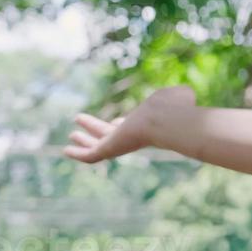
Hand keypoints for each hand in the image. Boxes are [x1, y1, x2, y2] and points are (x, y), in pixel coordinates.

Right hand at [62, 85, 196, 163]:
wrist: (167, 120)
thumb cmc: (175, 108)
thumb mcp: (178, 95)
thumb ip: (180, 95)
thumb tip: (186, 94)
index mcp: (144, 124)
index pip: (129, 126)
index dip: (121, 124)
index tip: (116, 122)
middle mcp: (131, 135)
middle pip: (110, 135)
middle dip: (97, 130)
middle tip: (83, 126)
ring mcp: (119, 144)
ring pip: (98, 145)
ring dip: (84, 141)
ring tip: (71, 135)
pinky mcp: (110, 150)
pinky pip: (91, 156)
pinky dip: (78, 154)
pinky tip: (65, 150)